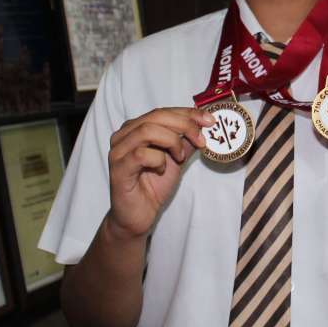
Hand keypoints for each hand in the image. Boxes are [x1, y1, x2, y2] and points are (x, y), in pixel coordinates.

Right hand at [106, 107, 213, 239]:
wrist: (139, 215)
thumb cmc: (154, 186)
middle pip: (156, 116)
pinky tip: (162, 170)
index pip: (163, 111)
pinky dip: (158, 159)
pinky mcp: (118, 168)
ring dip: (172, 141)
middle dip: (184, 125)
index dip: (188, 113)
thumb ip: (186, 140)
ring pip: (147, 130)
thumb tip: (204, 124)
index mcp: (136, 128)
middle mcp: (124, 135)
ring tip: (180, 157)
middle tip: (201, 140)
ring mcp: (118, 151)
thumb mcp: (176, 158)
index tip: (209, 120)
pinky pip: (141, 154)